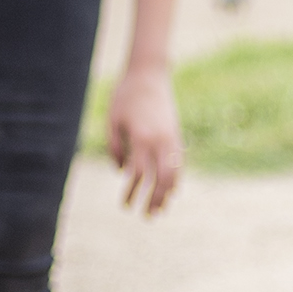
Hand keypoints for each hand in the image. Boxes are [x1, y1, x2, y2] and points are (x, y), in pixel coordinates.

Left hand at [108, 62, 185, 216]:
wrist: (149, 74)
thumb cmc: (126, 96)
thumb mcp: (113, 121)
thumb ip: (115, 147)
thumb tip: (121, 171)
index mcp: (141, 138)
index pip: (139, 174)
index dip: (132, 193)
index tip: (125, 205)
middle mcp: (160, 140)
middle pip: (161, 178)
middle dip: (155, 199)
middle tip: (148, 216)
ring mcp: (171, 137)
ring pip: (175, 172)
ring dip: (168, 192)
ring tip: (162, 209)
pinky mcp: (176, 134)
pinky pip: (179, 162)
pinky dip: (176, 178)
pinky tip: (172, 189)